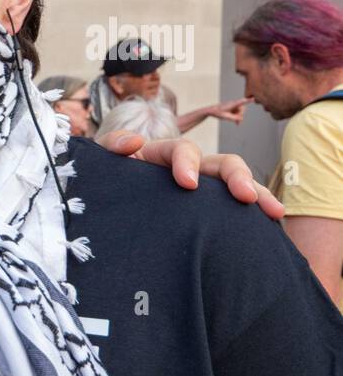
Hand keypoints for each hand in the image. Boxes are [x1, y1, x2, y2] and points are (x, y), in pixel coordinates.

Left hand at [98, 131, 284, 219]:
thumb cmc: (104, 182)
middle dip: (237, 177)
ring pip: (236, 188)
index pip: (184, 150)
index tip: (186, 184)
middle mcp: (189, 170)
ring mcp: (202, 193)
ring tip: (273, 213)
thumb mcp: (101, 164)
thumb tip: (133, 143)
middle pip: (222, 164)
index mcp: (163, 155)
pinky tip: (269, 232)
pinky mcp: (206, 214)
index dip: (187, 163)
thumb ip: (111, 147)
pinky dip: (253, 219)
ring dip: (257, 195)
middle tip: (246, 197)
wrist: (103, 209)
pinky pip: (233, 214)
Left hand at [208, 96, 252, 123]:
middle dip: (241, 116)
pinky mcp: (232, 108)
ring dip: (239, 117)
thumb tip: (241, 119)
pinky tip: (237, 123)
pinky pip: (237, 113)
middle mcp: (234, 104)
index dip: (248, 100)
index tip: (253, 98)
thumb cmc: (217, 113)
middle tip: (238, 122)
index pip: (241, 102)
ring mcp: (233, 106)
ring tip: (236, 123)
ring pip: (240, 112)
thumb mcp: (226, 117)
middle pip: (242, 109)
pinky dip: (237, 117)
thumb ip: (234, 118)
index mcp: (232, 104)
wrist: (211, 111)